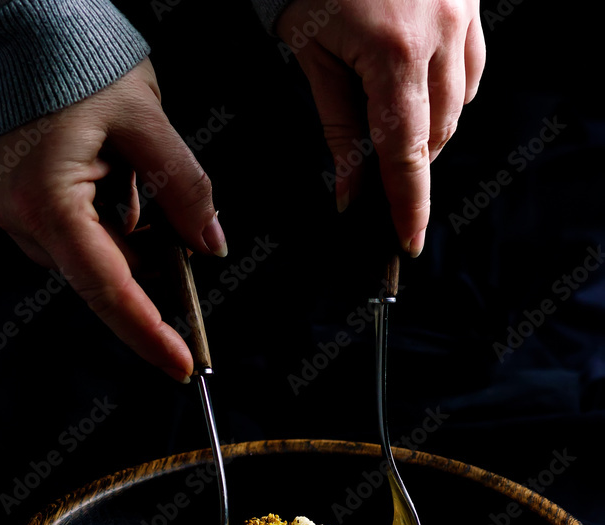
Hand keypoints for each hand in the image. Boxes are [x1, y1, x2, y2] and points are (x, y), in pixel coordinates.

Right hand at [0, 58, 226, 380]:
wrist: (27, 28)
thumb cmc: (81, 62)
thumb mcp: (149, 124)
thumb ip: (184, 190)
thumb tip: (210, 246)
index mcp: (48, 200)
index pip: (108, 288)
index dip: (148, 333)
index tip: (181, 364)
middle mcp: (20, 217)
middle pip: (102, 278)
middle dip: (149, 271)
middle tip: (181, 237)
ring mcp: (10, 214)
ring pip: (91, 260)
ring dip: (128, 241)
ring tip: (132, 179)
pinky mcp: (12, 206)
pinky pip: (74, 239)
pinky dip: (107, 226)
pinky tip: (113, 184)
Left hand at [277, 0, 485, 255]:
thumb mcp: (312, 56)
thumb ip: (338, 129)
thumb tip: (351, 193)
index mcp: (392, 55)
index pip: (406, 154)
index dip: (409, 206)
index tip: (409, 243)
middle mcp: (437, 35)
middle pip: (435, 135)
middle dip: (408, 167)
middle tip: (377, 181)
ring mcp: (460, 16)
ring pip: (458, 106)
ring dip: (428, 133)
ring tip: (391, 131)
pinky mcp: (468, 3)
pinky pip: (470, 69)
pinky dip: (447, 95)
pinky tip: (420, 94)